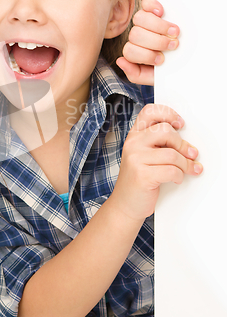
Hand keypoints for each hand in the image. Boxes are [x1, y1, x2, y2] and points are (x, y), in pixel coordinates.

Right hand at [111, 104, 202, 221]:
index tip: (180, 124)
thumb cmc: (138, 179)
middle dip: (183, 144)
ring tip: (187, 170)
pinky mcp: (142, 175)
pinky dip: (179, 176)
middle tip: (191, 153)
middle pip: (166, 131)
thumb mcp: (144, 155)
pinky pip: (171, 170)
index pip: (150, 112)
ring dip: (185, 164)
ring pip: (172, 153)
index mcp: (134, 135)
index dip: (168, 114)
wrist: (125, 204)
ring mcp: (135, 158)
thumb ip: (158, 144)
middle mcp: (132, 143)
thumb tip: (187, 143)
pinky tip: (175, 179)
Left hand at [116, 0, 179, 85]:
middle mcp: (138, 35)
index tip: (162, 60)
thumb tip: (120, 61)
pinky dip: (153, 5)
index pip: (130, 51)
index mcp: (136, 51)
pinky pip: (146, 2)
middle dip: (156, 41)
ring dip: (159, 26)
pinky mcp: (153, 6)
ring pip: (139, 19)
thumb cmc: (170, 66)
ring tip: (175, 31)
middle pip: (135, 35)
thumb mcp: (153, 77)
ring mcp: (144, 20)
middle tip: (173, 45)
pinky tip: (162, 11)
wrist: (188, 58)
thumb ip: (135, 74)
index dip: (146, 55)